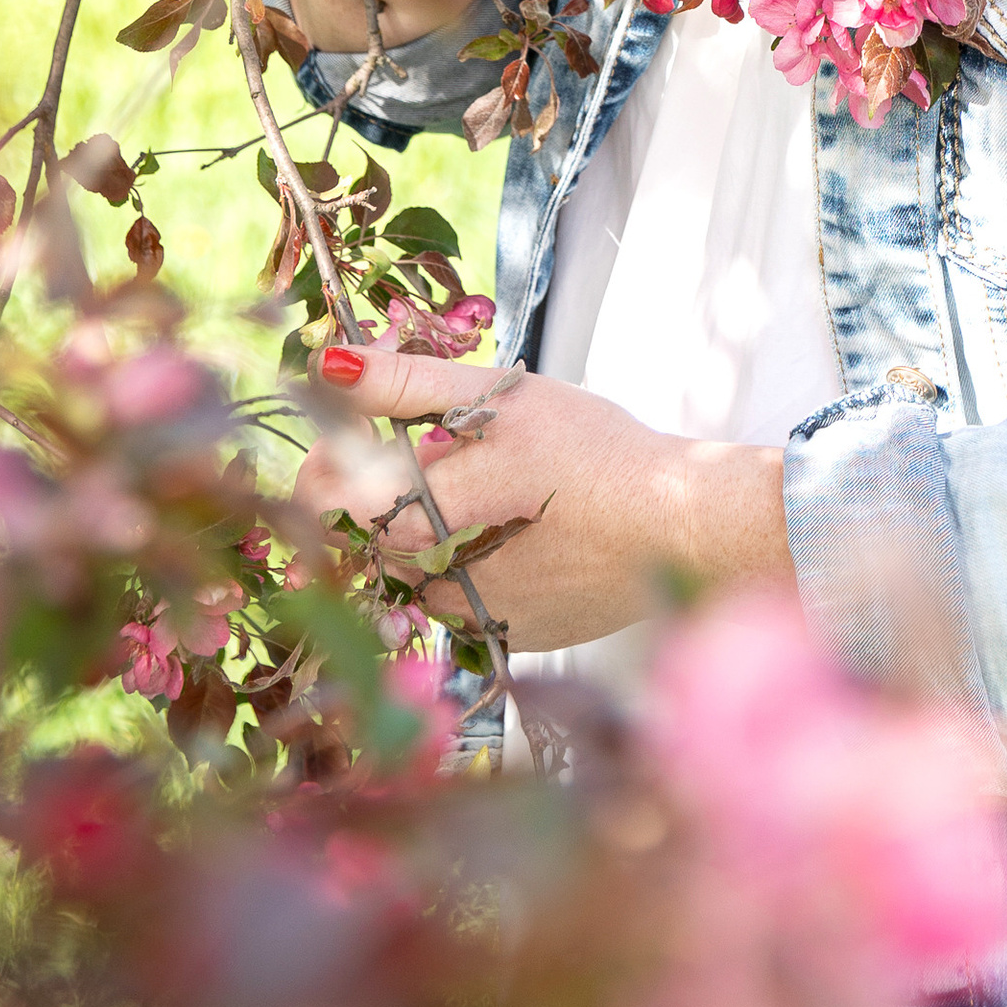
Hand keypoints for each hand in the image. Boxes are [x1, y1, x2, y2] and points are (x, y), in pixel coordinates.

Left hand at [291, 346, 792, 650]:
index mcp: (450, 496)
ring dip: (425, 541)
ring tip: (483, 499)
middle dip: (382, 500)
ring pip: (415, 578)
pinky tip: (515, 541)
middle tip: (420, 463)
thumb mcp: (504, 395)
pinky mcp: (510, 641)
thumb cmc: (593, 449)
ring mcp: (481, 615)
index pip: (342, 496)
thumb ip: (408, 383)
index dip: (328, 471)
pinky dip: (468, 574)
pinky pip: (460, 608)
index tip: (338, 448)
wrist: (681, 527)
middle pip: (377, 538)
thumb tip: (325, 365)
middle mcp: (455, 568)